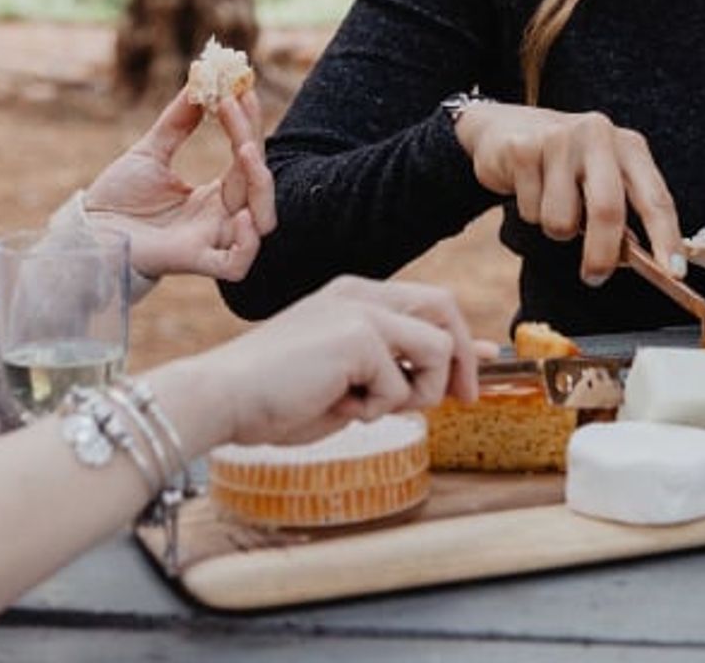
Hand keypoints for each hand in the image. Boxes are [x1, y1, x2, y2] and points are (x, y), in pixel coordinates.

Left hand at [82, 88, 276, 280]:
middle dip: (251, 138)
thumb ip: (178, 123)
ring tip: (243, 148)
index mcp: (214, 196)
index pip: (246, 157)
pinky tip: (239, 216)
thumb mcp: (149, 153)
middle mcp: (220, 218)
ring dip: (261, 183)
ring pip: (262, 220)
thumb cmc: (115, 200)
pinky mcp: (195, 261)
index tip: (241, 88)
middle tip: (233, 103)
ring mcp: (211, 241)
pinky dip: (247, 242)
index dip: (248, 123)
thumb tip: (199, 81)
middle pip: (258, 182)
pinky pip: (237, 263)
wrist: (83, 234)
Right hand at [172, 276, 481, 447]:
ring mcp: (362, 309)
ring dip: (412, 394)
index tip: (484, 364)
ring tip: (362, 408)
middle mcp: (362, 293)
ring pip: (437, 349)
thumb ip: (391, 374)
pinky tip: (336, 407)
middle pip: (445, 308)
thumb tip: (448, 385)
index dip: (462, 336)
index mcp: (354, 297)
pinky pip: (402, 383)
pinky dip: (376, 410)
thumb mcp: (343, 383)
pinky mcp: (359, 334)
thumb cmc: (272, 401)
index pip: (428, 302)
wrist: (220, 398)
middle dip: (462, 358)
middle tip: (461, 399)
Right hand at [454, 101, 683, 283]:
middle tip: (595, 277)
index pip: (656, 197)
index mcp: (629, 146)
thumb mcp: (602, 177)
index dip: (667, 238)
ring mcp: (560, 139)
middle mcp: (599, 136)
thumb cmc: (566, 164)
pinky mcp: (524, 149)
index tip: (675, 272)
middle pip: (607, 209)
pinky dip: (530, 214)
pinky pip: (531, 211)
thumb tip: (636, 259)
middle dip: (602, 254)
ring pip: (561, 220)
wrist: (507, 127)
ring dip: (556, 229)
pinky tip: (530, 188)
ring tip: (552, 205)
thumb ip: (621, 211)